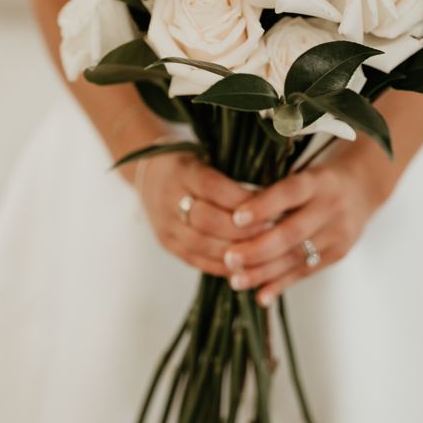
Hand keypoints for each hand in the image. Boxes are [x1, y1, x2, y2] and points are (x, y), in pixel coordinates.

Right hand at [131, 153, 267, 276]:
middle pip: (208, 221)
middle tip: (273, 233)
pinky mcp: (167, 244)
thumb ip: (233, 173)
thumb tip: (273, 193)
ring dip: (236, 252)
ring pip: (202, 245)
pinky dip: (223, 267)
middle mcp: (169, 198)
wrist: (149, 173)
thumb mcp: (207, 155)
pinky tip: (246, 267)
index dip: (243, 202)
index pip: (213, 188)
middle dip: (243, 230)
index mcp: (183, 171)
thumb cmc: (191, 162)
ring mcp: (165, 224)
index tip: (271, 207)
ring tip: (263, 252)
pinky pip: (197, 261)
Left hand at [222, 145, 395, 306]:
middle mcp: (331, 206)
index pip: (289, 193)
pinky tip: (261, 296)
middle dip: (258, 248)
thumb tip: (230, 215)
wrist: (361, 188)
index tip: (235, 218)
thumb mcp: (301, 174)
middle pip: (292, 232)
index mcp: (318, 180)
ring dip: (264, 272)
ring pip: (297, 256)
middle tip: (229, 258)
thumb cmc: (316, 180)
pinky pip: (306, 271)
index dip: (262, 206)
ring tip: (236, 280)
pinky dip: (281, 284)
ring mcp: (338, 233)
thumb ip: (273, 193)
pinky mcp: (339, 253)